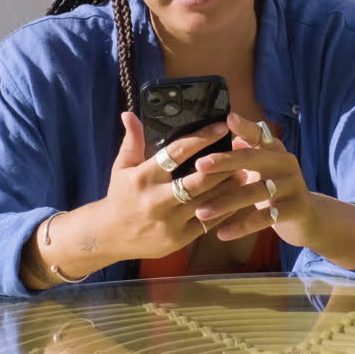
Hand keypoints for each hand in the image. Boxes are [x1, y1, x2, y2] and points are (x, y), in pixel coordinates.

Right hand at [95, 112, 243, 261]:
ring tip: (243, 172)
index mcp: (144, 177)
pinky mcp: (178, 239)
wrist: (110, 236)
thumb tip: (129, 114)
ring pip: (207, 201)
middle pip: (198, 180)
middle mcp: (157, 199)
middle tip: (240, 152)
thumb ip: (132, 141)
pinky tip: (235, 198)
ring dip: (228, 187)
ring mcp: (169, 221)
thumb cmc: (120, 196)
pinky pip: (207, 223)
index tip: (222, 127)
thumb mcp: (122, 167)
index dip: (202, 138)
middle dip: (223, 164)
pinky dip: (223, 210)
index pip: (177, 152)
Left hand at [192, 112, 319, 247]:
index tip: (227, 119)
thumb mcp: (262, 168)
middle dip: (224, 162)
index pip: (259, 135)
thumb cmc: (274, 189)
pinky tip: (221, 234)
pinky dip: (241, 227)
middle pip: (253, 159)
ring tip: (201, 212)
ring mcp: (293, 185)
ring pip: (255, 192)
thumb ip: (245, 151)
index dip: (245, 127)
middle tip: (199, 165)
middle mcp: (286, 163)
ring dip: (225, 203)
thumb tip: (224, 131)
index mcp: (276, 150)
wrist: (306, 218)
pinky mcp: (296, 209)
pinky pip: (264, 219)